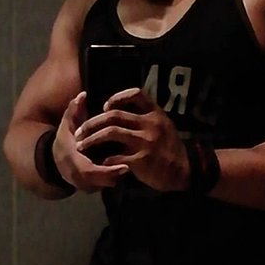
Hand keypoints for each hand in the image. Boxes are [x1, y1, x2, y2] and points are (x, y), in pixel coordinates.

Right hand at [53, 92, 129, 192]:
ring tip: (137, 169)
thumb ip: (74, 110)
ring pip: (105, 185)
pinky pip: (106, 185)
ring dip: (119, 178)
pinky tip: (131, 171)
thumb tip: (82, 95)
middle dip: (118, 176)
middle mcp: (76, 176)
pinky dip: (117, 179)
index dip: (108, 171)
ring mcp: (84, 184)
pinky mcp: (91, 188)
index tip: (126, 166)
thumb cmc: (66, 138)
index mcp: (71, 159)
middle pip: (100, 182)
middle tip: (136, 168)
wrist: (56, 160)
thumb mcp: (68, 123)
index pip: (90, 170)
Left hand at [74, 87, 190, 192]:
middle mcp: (150, 124)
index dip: (117, 98)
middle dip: (92, 122)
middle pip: (114, 115)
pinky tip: (98, 161)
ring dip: (91, 138)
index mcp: (155, 114)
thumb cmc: (171, 148)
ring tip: (80, 145)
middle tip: (80, 131)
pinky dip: (103, 158)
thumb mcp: (164, 125)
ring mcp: (145, 141)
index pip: (136, 94)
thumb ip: (147, 117)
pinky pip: (115, 156)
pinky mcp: (141, 160)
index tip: (105, 107)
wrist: (183, 171)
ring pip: (111, 132)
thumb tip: (124, 108)